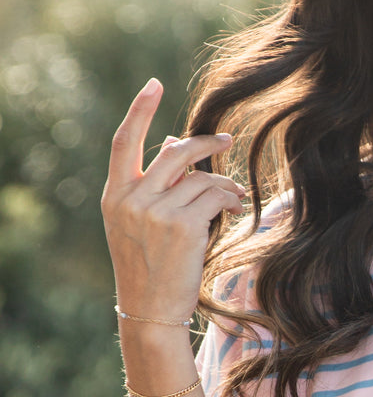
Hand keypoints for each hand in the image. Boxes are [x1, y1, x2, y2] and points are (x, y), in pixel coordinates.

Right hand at [101, 79, 246, 319]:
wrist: (150, 311)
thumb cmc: (147, 267)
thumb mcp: (137, 224)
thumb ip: (152, 185)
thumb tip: (170, 142)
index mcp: (114, 195)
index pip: (123, 142)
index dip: (139, 109)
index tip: (153, 84)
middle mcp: (131, 199)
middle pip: (174, 152)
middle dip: (205, 144)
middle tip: (226, 141)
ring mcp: (156, 212)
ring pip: (201, 177)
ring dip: (223, 183)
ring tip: (233, 197)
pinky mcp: (183, 226)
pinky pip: (214, 197)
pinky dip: (229, 199)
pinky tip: (234, 209)